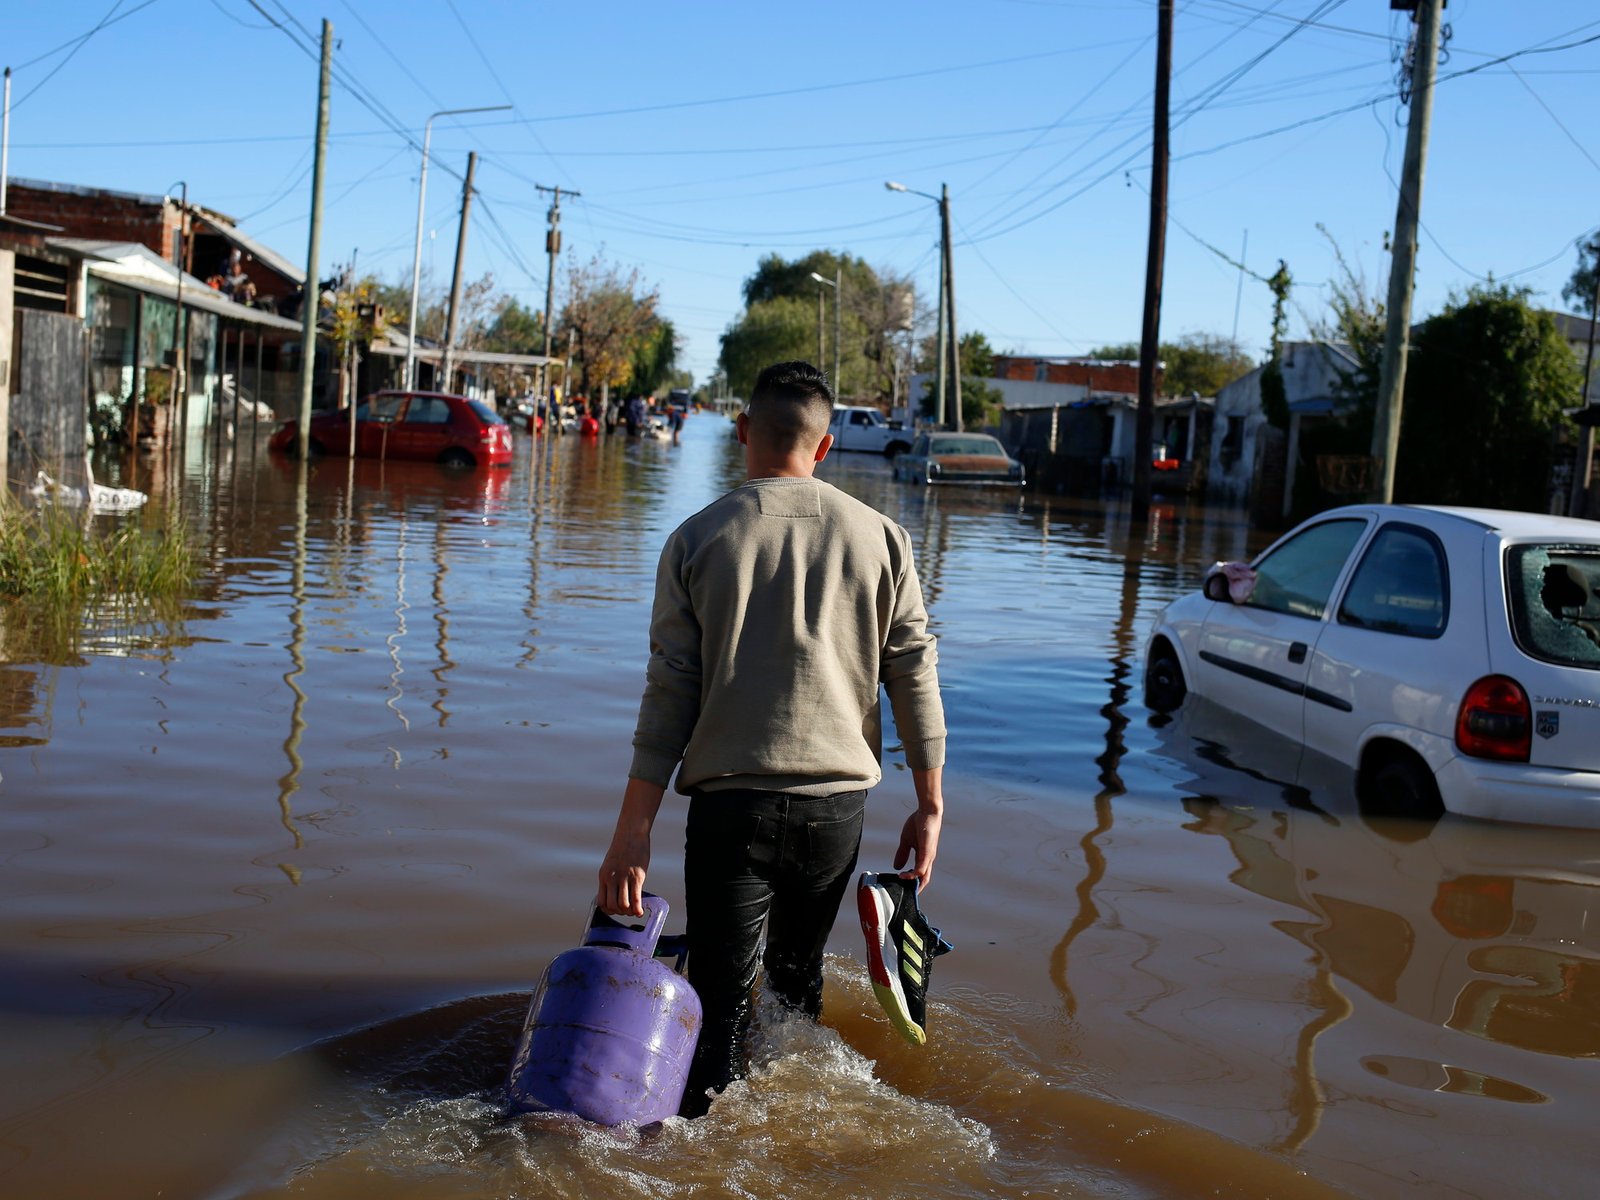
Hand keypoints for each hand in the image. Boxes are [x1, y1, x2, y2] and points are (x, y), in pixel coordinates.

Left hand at [597, 778, 664, 916]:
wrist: (631, 833)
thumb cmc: (623, 849)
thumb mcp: (611, 864)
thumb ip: (611, 878)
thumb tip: (615, 893)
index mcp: (603, 876)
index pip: (601, 901)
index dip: (608, 910)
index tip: (616, 909)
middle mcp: (611, 878)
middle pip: (611, 906)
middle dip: (619, 912)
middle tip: (627, 910)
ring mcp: (624, 877)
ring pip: (622, 905)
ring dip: (629, 912)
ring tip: (634, 909)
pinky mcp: (637, 876)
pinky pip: (635, 898)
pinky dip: (637, 908)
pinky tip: (640, 911)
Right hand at [894, 807, 941, 891]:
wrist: (927, 811)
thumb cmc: (919, 823)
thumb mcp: (906, 840)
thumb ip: (902, 853)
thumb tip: (896, 867)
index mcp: (923, 857)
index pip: (919, 875)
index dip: (912, 883)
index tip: (903, 888)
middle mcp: (928, 859)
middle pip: (924, 880)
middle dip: (915, 889)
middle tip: (904, 896)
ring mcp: (928, 856)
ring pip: (923, 876)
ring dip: (912, 883)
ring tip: (901, 885)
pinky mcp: (927, 851)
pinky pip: (921, 867)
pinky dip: (913, 874)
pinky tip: (904, 875)